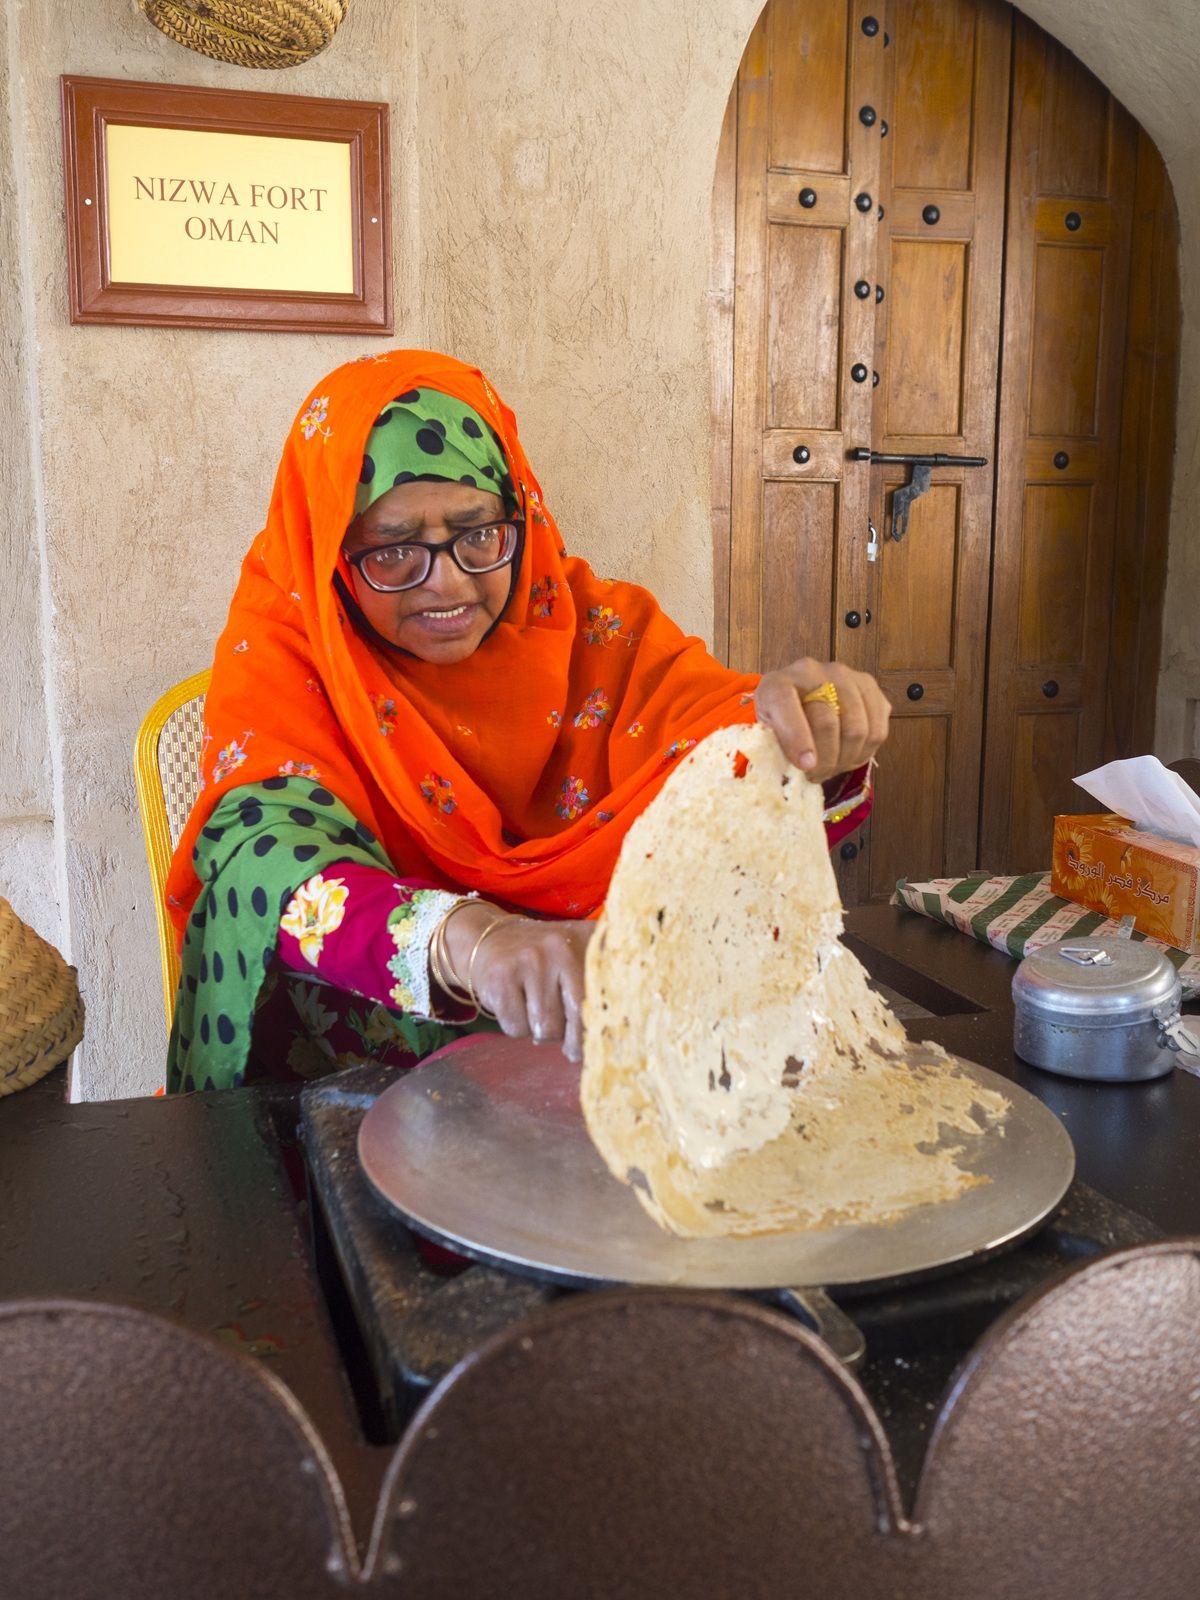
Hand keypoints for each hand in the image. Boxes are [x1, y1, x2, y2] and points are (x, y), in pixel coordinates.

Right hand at [441, 903, 593, 1061]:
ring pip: (546, 1028)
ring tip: (537, 1011)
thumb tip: (615, 1037)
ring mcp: (529, 960)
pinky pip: (517, 1027)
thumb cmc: (544, 962)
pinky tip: (516, 1006)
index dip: (604, 1027)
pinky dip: (516, 1026)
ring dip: (541, 1032)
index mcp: (588, 941)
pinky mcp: (501, 977)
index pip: (607, 995)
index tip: (600, 1043)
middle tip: (570, 1046)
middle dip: (574, 1041)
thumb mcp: (578, 956)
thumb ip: (604, 983)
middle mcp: (561, 946)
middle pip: (579, 1016)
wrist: (491, 939)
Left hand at [755, 657, 890, 782]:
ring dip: (846, 758)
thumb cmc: (781, 723)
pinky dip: (865, 752)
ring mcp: (844, 675)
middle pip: (827, 722)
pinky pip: (877, 729)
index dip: (797, 739)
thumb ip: (777, 750)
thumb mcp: (767, 736)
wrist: (800, 699)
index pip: (786, 706)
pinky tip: (849, 756)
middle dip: (825, 760)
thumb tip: (800, 772)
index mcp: (777, 684)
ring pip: (856, 728)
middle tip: (818, 775)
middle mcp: (811, 672)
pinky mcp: (868, 686)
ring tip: (833, 767)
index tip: (806, 766)